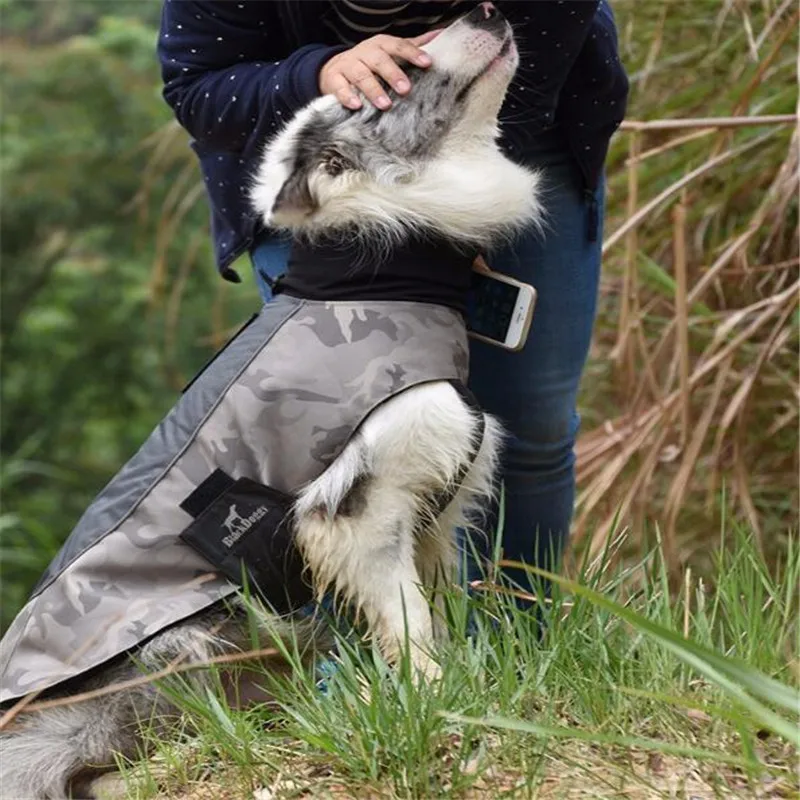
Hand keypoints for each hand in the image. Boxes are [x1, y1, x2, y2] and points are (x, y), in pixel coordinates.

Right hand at [319, 31, 439, 110]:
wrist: (334, 69)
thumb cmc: (369, 62)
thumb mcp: (389, 52)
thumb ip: (412, 45)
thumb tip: (440, 34)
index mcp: (381, 45)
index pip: (398, 46)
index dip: (412, 53)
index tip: (427, 63)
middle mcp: (364, 53)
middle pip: (379, 60)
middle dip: (393, 74)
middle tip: (406, 89)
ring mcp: (348, 65)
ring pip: (361, 75)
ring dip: (373, 90)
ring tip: (385, 105)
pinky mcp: (333, 80)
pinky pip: (340, 88)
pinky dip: (347, 96)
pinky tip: (356, 106)